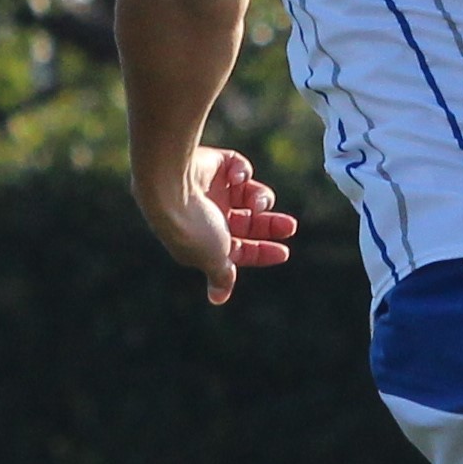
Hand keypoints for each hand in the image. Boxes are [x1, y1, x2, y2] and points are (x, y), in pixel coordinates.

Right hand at [139, 146, 296, 305]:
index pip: (240, 248)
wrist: (171, 185)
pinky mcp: (212, 164)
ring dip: (260, 198)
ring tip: (258, 202)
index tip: (284, 252)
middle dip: (270, 225)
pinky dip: (243, 172)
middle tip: (290, 226)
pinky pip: (238, 168)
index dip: (262, 251)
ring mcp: (210, 189)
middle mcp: (207, 215)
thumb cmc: (192, 227)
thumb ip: (222, 276)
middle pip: (248, 221)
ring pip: (248, 195)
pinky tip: (237, 177)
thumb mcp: (214, 257)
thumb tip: (218, 299)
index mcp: (205, 241)